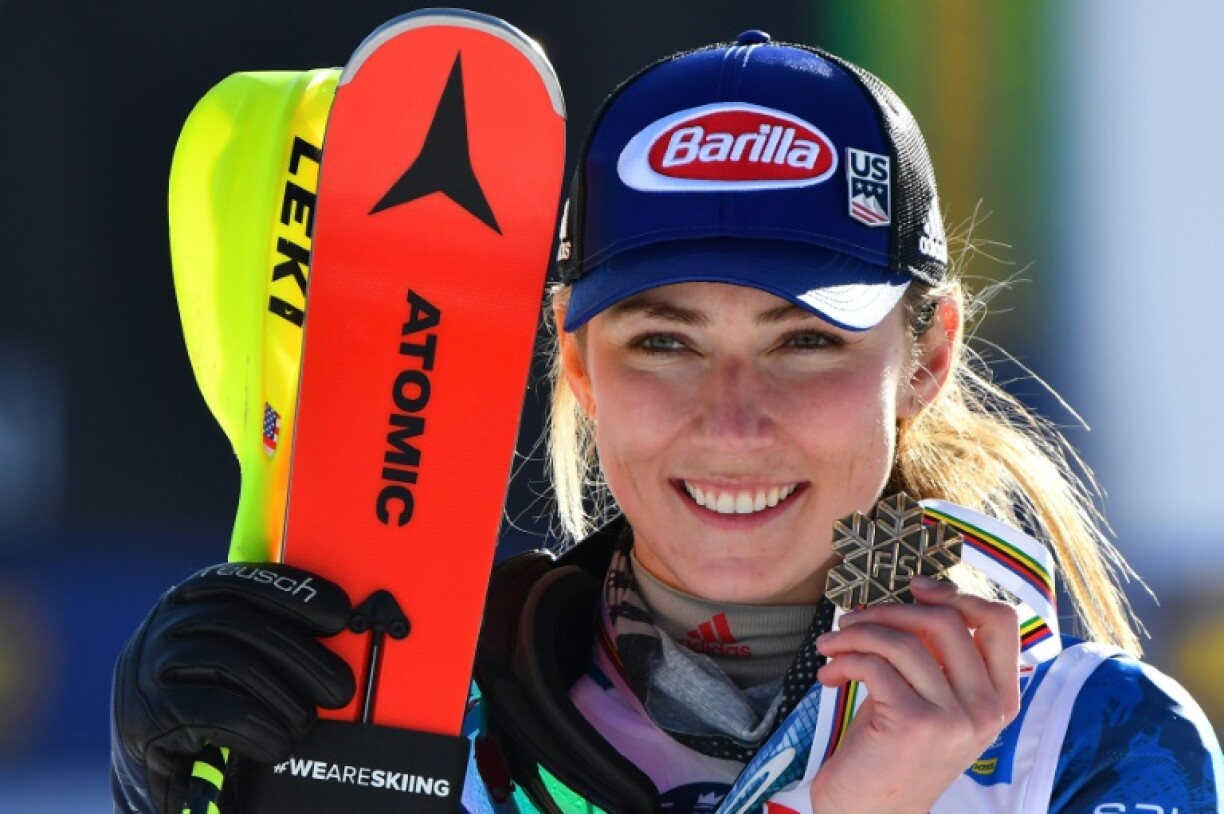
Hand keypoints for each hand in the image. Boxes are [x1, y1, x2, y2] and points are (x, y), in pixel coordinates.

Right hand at [112, 562, 355, 813]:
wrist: (159, 777)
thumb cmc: (211, 712)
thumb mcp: (236, 663)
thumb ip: (269, 637)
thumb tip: (342, 631)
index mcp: (189, 601)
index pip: (243, 581)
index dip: (295, 593)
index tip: (341, 615)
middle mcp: (162, 627)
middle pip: (239, 621)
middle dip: (301, 653)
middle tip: (341, 688)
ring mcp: (145, 669)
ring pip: (228, 661)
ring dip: (281, 695)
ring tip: (306, 722)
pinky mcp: (142, 716)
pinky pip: (210, 711)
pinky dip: (256, 725)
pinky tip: (279, 743)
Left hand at [809, 576, 1020, 813]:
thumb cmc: (892, 749)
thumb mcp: (927, 696)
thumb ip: (936, 654)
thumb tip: (920, 594)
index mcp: (1000, 698)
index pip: (1001, 621)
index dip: (956, 593)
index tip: (913, 588)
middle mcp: (987, 709)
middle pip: (946, 620)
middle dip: (888, 610)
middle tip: (851, 620)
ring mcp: (953, 718)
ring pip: (903, 641)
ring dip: (855, 633)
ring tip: (830, 645)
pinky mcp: (914, 724)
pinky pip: (874, 664)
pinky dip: (843, 659)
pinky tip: (828, 673)